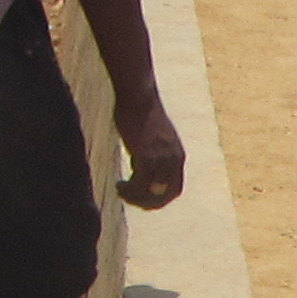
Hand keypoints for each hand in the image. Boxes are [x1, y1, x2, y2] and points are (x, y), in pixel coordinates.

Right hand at [116, 93, 187, 209]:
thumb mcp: (151, 138)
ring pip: (151, 192)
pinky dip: (129, 190)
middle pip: (166, 195)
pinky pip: (140, 184)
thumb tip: (138, 168)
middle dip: (148, 203)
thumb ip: (150, 154)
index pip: (175, 188)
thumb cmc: (139, 111)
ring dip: (134, 197)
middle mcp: (174, 159)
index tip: (143, 197)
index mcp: (178, 155)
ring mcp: (162, 159)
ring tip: (120, 191)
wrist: (138, 95)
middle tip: (130, 199)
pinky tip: (119, 185)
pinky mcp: (147, 156)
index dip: (160, 198)